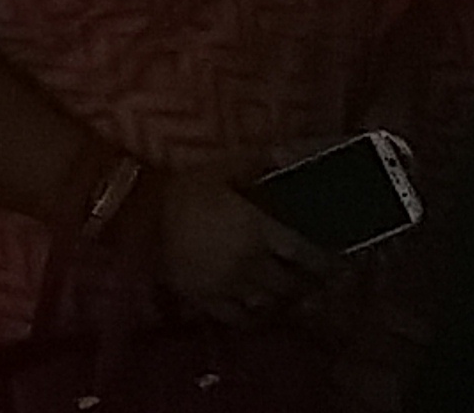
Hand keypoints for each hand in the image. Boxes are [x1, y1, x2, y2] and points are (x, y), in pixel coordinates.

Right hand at [152, 174, 325, 321]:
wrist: (136, 213)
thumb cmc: (182, 188)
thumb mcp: (222, 168)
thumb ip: (259, 164)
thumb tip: (289, 156)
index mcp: (259, 230)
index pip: (306, 254)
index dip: (326, 261)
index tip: (337, 263)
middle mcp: (252, 263)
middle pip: (293, 284)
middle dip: (307, 283)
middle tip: (313, 278)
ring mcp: (231, 286)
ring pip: (271, 304)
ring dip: (283, 300)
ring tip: (287, 293)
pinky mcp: (209, 300)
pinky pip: (242, 317)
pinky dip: (254, 315)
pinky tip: (256, 307)